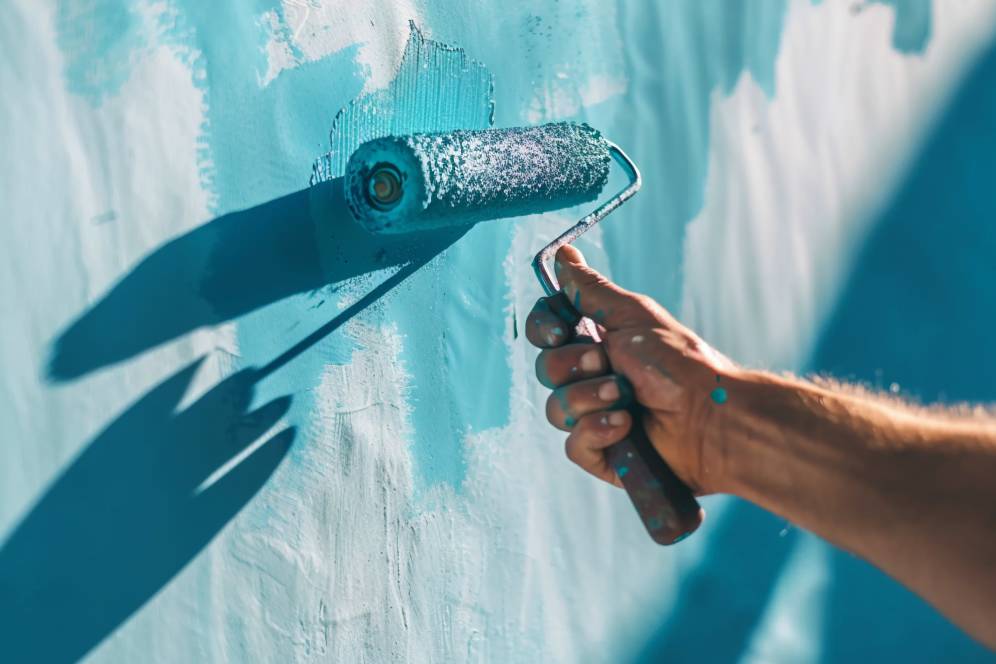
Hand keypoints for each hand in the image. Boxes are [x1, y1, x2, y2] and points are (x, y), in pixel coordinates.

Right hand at [526, 245, 736, 493]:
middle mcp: (590, 378)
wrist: (710, 416)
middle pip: (545, 368)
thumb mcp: (633, 316)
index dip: (544, 330)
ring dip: (590, 398)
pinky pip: (573, 444)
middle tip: (609, 364)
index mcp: (596, 341)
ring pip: (555, 408)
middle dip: (575, 366)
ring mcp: (593, 416)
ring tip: (626, 398)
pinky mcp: (600, 453)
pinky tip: (625, 426)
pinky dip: (597, 431)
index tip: (560, 331)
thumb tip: (563, 254)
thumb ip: (591, 291)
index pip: (545, 331)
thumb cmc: (679, 363)